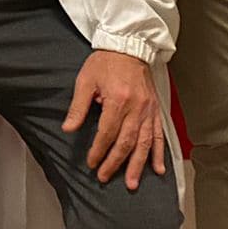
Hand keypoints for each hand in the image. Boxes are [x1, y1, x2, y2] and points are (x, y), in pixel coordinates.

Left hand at [62, 50, 166, 188]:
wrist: (129, 46)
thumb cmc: (105, 62)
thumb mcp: (85, 80)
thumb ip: (78, 106)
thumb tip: (69, 128)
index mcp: (118, 100)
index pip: (107, 133)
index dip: (99, 150)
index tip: (92, 163)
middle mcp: (136, 108)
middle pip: (126, 142)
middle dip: (115, 163)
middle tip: (105, 177)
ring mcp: (149, 110)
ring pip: (144, 143)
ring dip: (138, 165)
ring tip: (132, 183)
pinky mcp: (156, 110)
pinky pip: (158, 135)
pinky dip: (158, 153)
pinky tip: (158, 169)